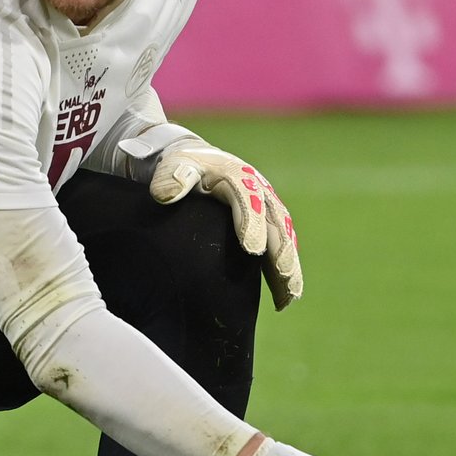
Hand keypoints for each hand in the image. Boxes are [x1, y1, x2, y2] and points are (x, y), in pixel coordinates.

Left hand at [128, 135, 302, 310]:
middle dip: (280, 249)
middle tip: (283, 276)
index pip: (247, 198)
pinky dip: (286, 267)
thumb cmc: (183, 168)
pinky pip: (282, 244)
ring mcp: (267, 206)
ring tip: (291, 294)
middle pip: (275, 221)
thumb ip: (172, 177)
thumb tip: (164, 195)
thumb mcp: (175, 166)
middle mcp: (259, 190)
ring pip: (284, 235)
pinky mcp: (268, 222)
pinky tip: (286, 293)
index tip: (252, 248)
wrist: (197, 162)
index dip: (251, 222)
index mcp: (236, 175)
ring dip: (290, 264)